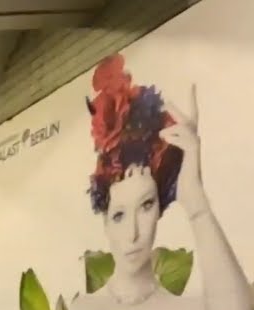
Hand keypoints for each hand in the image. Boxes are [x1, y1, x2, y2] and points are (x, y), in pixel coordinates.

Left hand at [161, 85, 205, 214]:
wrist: (188, 197)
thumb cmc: (173, 185)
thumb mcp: (158, 168)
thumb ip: (150, 159)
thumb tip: (128, 157)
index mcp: (182, 144)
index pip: (182, 123)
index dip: (177, 110)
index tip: (166, 99)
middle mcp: (191, 143)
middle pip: (188, 119)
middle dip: (177, 109)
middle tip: (165, 101)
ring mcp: (193, 147)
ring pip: (186, 127)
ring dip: (172, 127)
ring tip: (160, 133)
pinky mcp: (193, 154)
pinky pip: (186, 140)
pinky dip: (174, 136)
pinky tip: (164, 138)